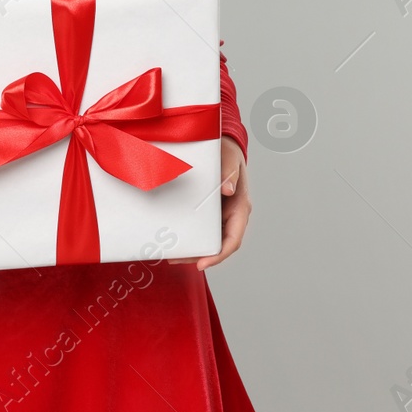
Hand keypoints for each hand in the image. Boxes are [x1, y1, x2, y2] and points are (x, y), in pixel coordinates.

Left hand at [172, 136, 251, 270]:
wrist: (224, 149)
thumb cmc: (229, 154)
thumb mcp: (230, 159)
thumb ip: (229, 173)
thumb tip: (228, 190)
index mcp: (240, 207)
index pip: (232, 239)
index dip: (219, 254)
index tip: (202, 263)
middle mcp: (231, 216)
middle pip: (217, 244)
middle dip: (198, 256)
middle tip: (176, 259)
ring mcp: (220, 215)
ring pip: (208, 240)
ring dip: (192, 249)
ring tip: (171, 255)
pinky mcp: (210, 213)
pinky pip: (201, 229)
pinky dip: (190, 236)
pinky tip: (176, 240)